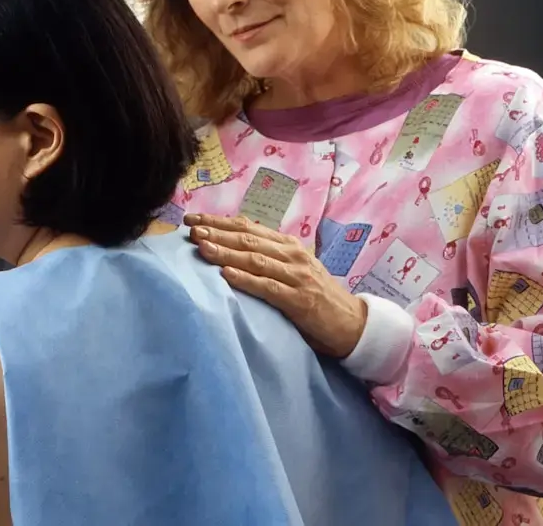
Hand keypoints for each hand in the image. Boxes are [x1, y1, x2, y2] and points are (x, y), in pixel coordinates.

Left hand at [184, 214, 366, 357]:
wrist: (352, 323)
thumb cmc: (316, 296)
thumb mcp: (293, 269)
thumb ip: (268, 257)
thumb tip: (229, 248)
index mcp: (288, 245)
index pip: (248, 227)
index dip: (219, 221)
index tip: (192, 219)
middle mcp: (292, 255)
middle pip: (247, 239)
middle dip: (216, 233)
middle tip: (190, 229)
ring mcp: (297, 276)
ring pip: (255, 259)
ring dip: (226, 252)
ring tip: (201, 247)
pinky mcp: (299, 300)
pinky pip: (268, 288)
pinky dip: (245, 280)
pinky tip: (225, 275)